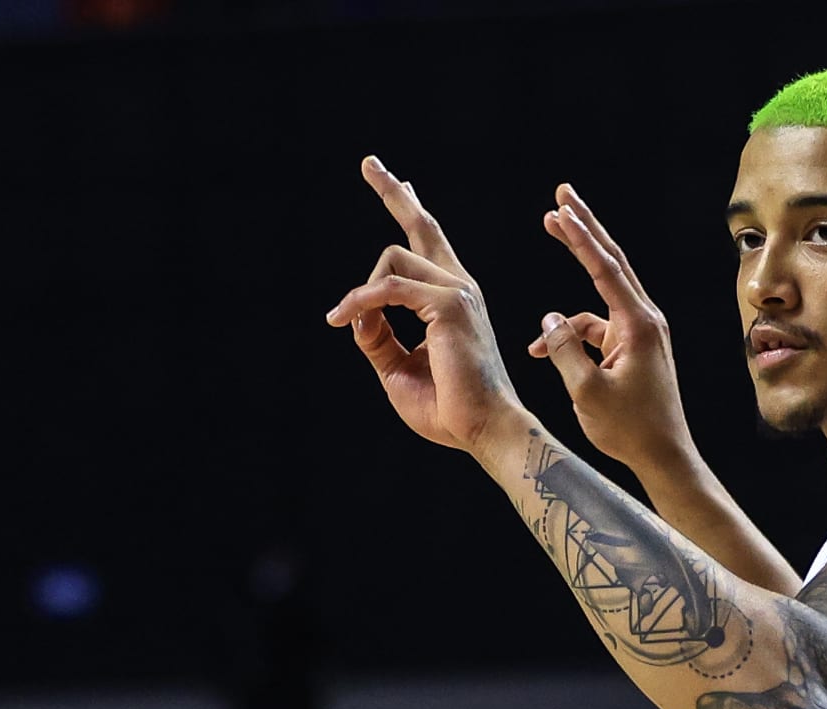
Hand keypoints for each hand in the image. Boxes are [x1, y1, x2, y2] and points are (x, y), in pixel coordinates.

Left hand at [327, 157, 523, 454]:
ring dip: (360, 293)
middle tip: (369, 162)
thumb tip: (354, 313)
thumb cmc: (448, 408)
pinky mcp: (448, 304)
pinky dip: (361, 302)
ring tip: (345, 321)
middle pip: (421, 226)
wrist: (483, 429)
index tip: (400, 183)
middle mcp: (460, 286)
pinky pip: (387, 289)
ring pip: (391, 259)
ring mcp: (458, 291)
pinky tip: (343, 319)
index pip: (429, 244)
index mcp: (454, 298)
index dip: (410, 211)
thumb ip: (377, 337)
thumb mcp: (397, 369)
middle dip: (394, 192)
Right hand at [529, 184, 694, 475]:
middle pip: (611, 260)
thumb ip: (566, 349)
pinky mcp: (633, 346)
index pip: (605, 268)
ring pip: (602, 290)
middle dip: (584, 226)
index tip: (558, 208)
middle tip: (562, 193)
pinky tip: (542, 351)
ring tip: (547, 257)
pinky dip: (571, 333)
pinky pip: (596, 326)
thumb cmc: (628, 429)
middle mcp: (645, 319)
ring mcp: (640, 332)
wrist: (663, 455)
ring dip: (573, 281)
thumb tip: (550, 317)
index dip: (579, 236)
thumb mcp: (587, 391)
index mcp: (638, 325)